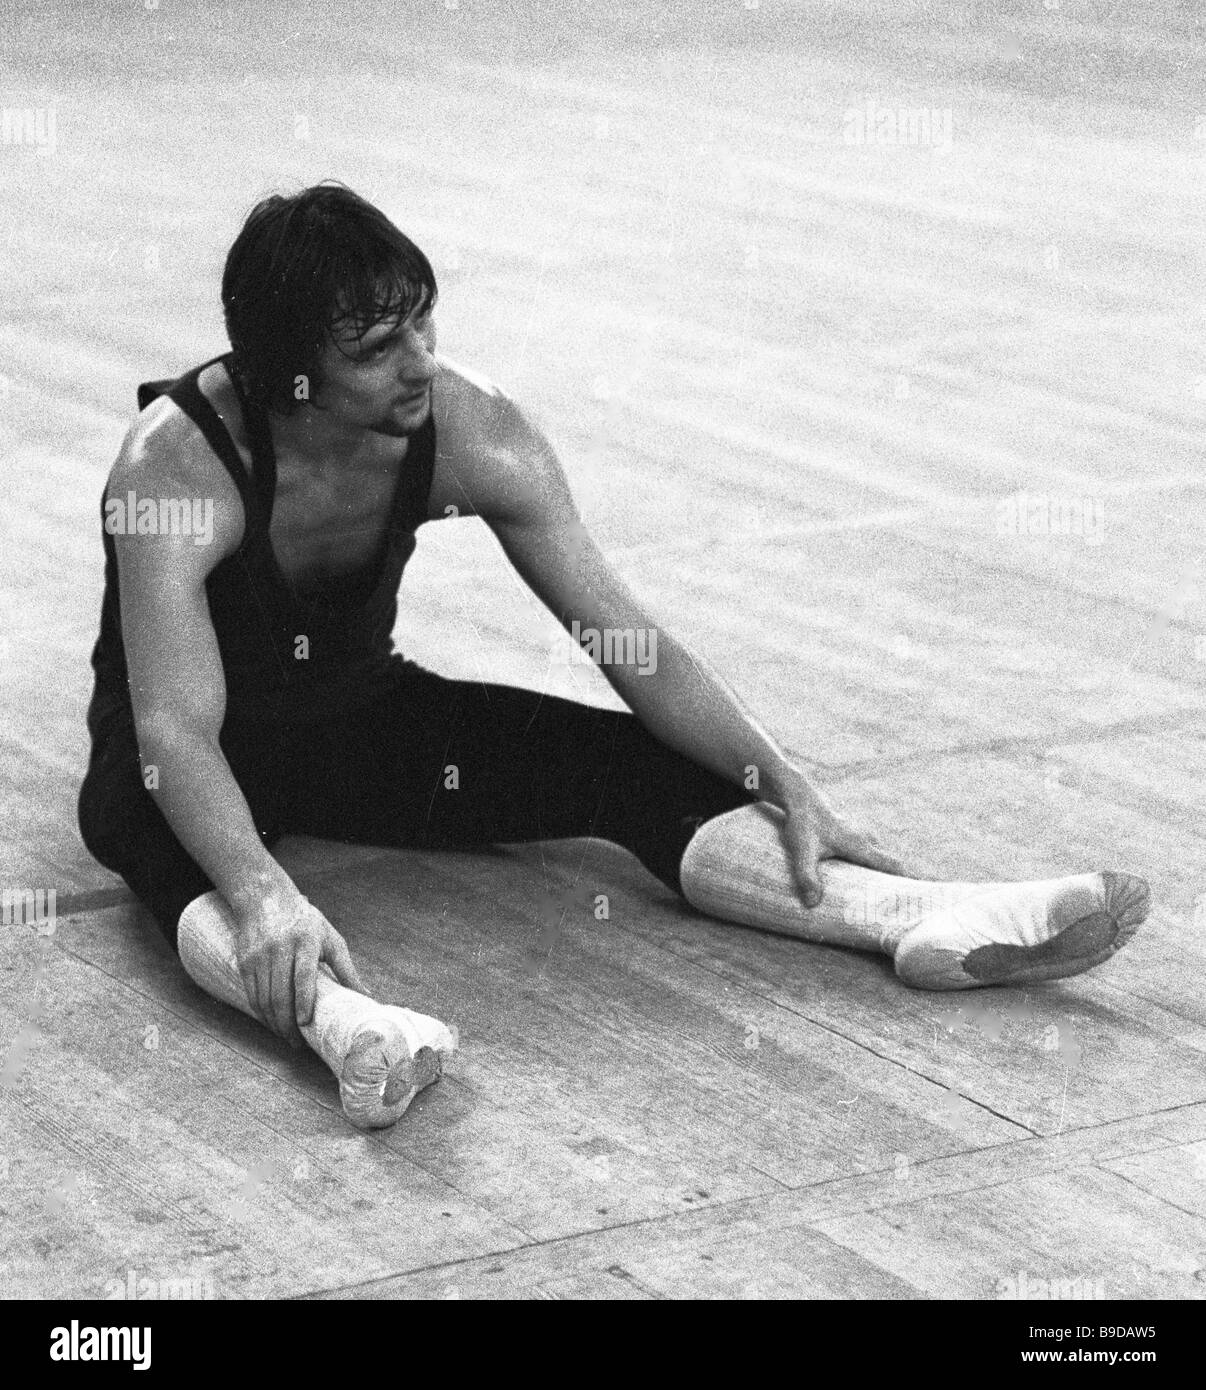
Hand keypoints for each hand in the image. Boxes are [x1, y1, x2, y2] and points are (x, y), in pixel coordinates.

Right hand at [232, 888, 366, 1044]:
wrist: (265, 899)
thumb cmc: (306, 921)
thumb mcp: (330, 939)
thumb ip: (346, 969)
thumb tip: (367, 995)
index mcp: (306, 941)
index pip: (303, 975)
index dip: (303, 1000)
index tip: (305, 1022)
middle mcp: (280, 949)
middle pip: (281, 993)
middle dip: (287, 1023)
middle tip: (297, 1043)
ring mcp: (260, 956)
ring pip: (264, 998)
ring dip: (274, 1022)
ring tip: (287, 1037)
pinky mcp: (246, 962)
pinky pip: (253, 994)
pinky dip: (262, 1013)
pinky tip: (272, 1022)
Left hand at [774, 765, 910, 908]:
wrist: (799, 798)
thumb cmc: (802, 824)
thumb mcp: (802, 852)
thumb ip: (807, 877)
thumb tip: (813, 904)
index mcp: (861, 846)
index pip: (892, 866)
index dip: (912, 878)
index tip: (932, 890)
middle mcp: (867, 840)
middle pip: (892, 864)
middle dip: (906, 880)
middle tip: (922, 901)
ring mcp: (861, 835)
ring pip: (882, 858)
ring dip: (891, 873)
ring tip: (899, 895)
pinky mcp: (853, 835)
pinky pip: (871, 853)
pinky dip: (877, 866)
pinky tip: (871, 878)